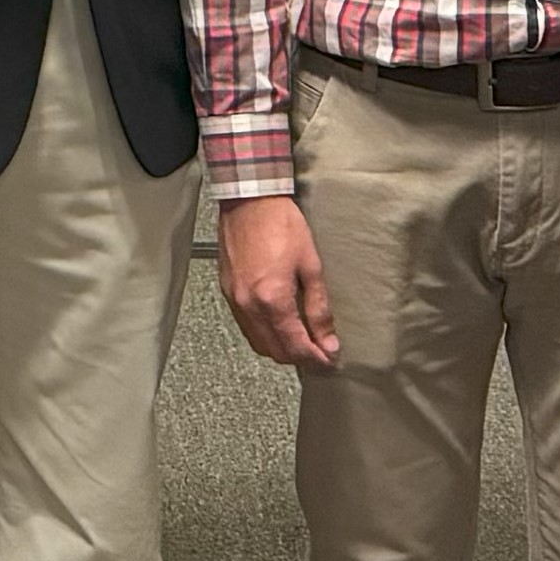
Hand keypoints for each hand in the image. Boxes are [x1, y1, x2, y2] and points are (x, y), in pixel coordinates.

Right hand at [218, 195, 339, 370]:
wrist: (249, 201)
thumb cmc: (280, 224)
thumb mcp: (311, 265)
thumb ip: (319, 307)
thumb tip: (328, 339)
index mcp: (272, 299)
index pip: (296, 346)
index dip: (316, 358)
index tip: (330, 359)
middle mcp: (249, 306)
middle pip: (276, 352)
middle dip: (300, 358)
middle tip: (321, 353)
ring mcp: (235, 301)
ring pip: (259, 344)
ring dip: (281, 349)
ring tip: (302, 342)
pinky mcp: (228, 293)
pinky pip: (247, 327)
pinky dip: (264, 334)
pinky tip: (279, 325)